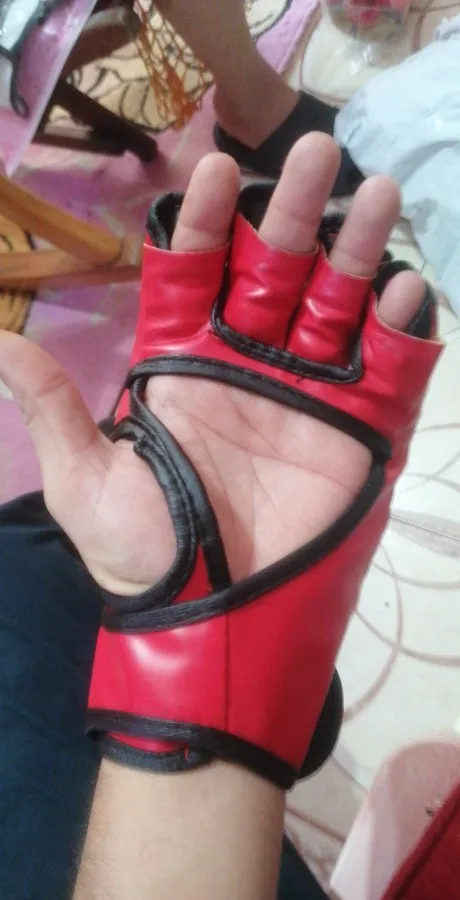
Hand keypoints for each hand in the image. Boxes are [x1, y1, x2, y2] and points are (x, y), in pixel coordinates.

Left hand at [0, 134, 427, 595]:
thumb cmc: (144, 552)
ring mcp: (309, 392)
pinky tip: (405, 290)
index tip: (214, 173)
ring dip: (358, 250)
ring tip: (379, 195)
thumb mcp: (85, 481)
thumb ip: (54, 409)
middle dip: (294, 212)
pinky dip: (403, 331)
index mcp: (185, 362)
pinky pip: (389, 369)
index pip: (193, 274)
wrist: (215, 619)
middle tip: (316, 152)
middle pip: (275, 270)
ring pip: (336, 303)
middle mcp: (250, 362)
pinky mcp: (361, 430)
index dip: (203, 225)